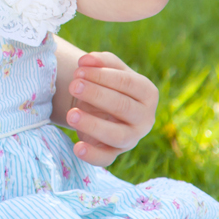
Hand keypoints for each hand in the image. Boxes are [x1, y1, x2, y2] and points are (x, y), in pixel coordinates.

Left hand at [66, 51, 157, 165]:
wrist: (102, 108)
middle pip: (123, 107)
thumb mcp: (107, 69)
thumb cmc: (107, 85)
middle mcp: (145, 118)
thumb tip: (86, 60)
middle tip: (73, 86)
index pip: (127, 83)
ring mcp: (131, 138)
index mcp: (147, 93)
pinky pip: (106, 158)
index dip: (102, 76)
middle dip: (96, 95)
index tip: (79, 70)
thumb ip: (100, 61)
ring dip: (93, 124)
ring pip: (117, 135)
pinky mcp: (114, 153)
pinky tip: (77, 147)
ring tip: (71, 114)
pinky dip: (92, 155)